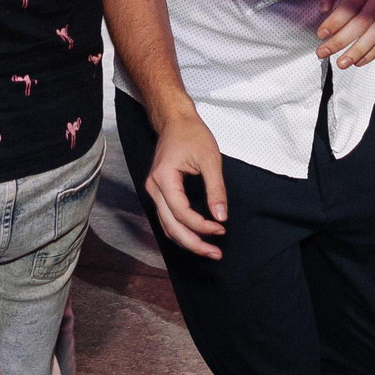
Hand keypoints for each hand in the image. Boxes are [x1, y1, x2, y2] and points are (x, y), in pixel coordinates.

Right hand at [140, 108, 226, 258]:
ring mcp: (153, 191)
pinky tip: (197, 236)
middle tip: (215, 254)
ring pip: (167, 226)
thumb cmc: (191, 134)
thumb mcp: (210, 159)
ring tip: (209, 250)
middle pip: (171, 227)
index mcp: (163, 179)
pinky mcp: (158, 192)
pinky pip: (166, 218)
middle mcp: (153, 188)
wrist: (174, 120)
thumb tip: (221, 216)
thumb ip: (215, 190)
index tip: (221, 228)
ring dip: (187, 241)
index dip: (203, 226)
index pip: (182, 213)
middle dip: (194, 244)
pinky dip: (181, 231)